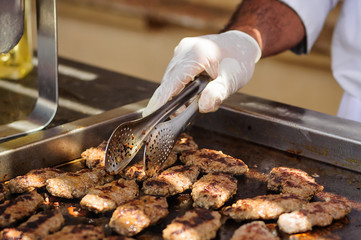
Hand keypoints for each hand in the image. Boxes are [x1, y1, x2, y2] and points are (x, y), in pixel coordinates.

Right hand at [142, 30, 260, 116]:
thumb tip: (203, 107)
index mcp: (195, 55)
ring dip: (179, 93)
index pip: (172, 81)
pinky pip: (176, 74)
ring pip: (172, 79)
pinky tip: (193, 92)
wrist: (241, 43)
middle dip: (174, 100)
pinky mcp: (182, 54)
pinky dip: (181, 86)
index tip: (150, 113)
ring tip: (195, 101)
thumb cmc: (238, 60)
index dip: (161, 99)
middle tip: (185, 113)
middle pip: (169, 82)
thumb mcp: (232, 79)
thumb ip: (218, 93)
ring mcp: (181, 51)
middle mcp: (184, 50)